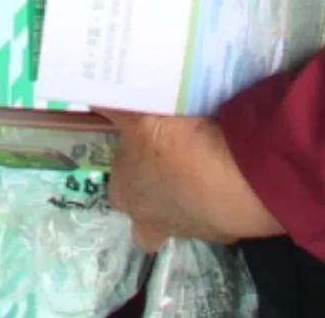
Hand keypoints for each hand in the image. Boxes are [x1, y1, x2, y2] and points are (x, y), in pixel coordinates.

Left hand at [104, 111, 283, 251]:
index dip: (128, 170)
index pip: (118, 189)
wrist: (233, 175)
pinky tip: (230, 174)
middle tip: (171, 166)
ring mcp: (190, 232)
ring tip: (205, 164)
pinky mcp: (224, 235)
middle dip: (155, 198)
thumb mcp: (138, 117)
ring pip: (184, 219)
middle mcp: (152, 223)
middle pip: (147, 221)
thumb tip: (91, 89)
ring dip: (191, 196)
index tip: (142, 148)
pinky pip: (218, 216)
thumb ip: (116, 108)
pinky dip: (222, 198)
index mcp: (126, 196)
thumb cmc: (175, 146)